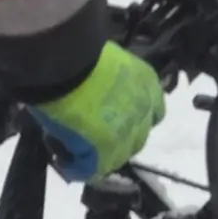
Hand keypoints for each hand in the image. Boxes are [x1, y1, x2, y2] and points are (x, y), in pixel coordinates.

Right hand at [23, 42, 164, 180]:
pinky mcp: (103, 152)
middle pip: (138, 137)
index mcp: (147, 83)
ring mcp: (126, 134)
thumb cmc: (78, 50)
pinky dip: (76, 168)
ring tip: (75, 152)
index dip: (136, 118)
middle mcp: (144, 110)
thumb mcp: (105, 62)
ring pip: (116, 157)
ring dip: (99, 157)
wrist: (67, 61)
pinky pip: (90, 168)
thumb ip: (108, 80)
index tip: (119, 119)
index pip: (154, 110)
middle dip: (120, 140)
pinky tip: (63, 163)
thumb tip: (94, 92)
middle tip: (94, 138)